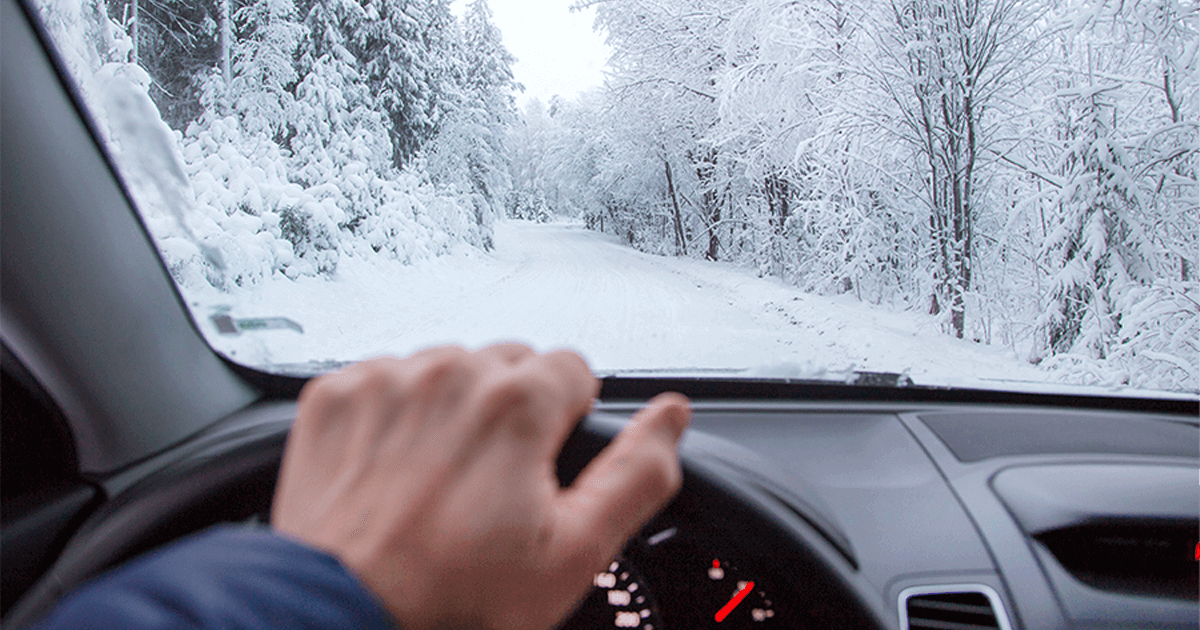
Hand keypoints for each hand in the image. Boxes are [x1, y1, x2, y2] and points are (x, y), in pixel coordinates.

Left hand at [271, 344, 690, 629]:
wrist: (342, 616)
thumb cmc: (455, 598)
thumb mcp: (574, 553)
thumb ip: (636, 474)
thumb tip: (671, 417)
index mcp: (518, 402)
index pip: (572, 369)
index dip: (565, 423)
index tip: (539, 466)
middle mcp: (451, 373)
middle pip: (509, 363)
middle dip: (511, 411)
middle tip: (490, 484)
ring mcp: (386, 381)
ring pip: (447, 367)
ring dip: (452, 407)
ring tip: (438, 481)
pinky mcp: (335, 396)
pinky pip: (385, 380)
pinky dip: (395, 414)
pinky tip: (394, 470)